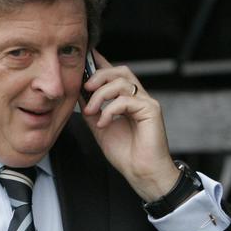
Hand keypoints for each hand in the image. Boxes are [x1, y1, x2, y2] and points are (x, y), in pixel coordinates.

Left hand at [80, 50, 179, 201]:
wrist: (141, 173)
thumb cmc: (126, 154)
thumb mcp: (100, 127)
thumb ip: (92, 110)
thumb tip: (78, 94)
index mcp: (127, 100)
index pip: (115, 74)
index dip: (101, 63)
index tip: (85, 57)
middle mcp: (138, 98)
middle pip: (121, 71)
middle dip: (99, 75)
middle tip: (85, 87)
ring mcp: (146, 102)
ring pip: (122, 82)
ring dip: (100, 94)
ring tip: (91, 111)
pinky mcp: (151, 110)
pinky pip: (126, 100)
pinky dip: (110, 110)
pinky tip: (103, 123)